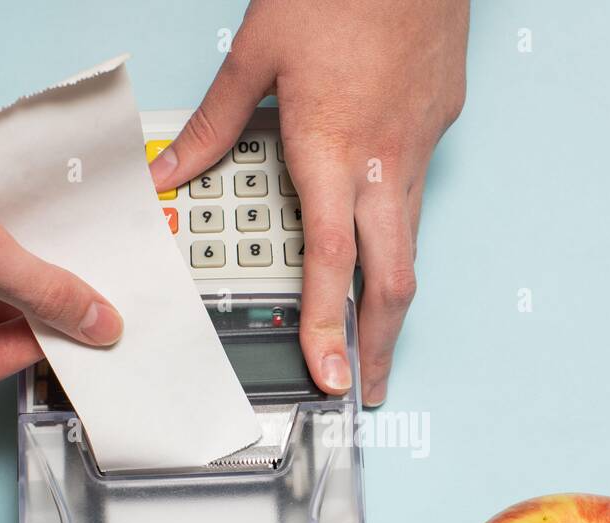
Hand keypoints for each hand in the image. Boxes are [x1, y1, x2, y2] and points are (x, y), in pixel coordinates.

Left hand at [151, 0, 468, 405]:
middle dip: (381, 343)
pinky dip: (398, 230)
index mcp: (329, 147)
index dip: (329, 326)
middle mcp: (381, 161)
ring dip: (391, 297)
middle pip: (393, 278)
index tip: (329, 375)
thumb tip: (171, 171)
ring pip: (409, 243)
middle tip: (367, 384)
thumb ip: (216, 123)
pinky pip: (415, 194)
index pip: (331, 260)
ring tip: (375, 334)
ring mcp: (418, 147)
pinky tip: (381, 229)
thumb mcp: (257, 51)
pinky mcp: (438, 126)